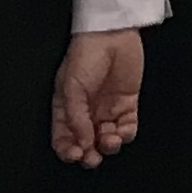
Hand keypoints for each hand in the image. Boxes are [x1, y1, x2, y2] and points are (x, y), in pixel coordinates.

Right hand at [51, 28, 143, 166]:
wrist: (112, 34)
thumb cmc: (85, 55)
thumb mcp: (70, 87)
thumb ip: (75, 117)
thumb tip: (83, 143)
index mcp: (67, 109)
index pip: (63, 138)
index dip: (67, 150)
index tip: (75, 154)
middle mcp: (86, 113)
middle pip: (86, 143)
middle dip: (89, 155)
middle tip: (92, 157)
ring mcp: (107, 109)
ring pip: (107, 139)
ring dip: (108, 146)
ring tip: (109, 140)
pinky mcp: (127, 104)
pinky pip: (127, 127)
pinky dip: (126, 134)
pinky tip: (123, 132)